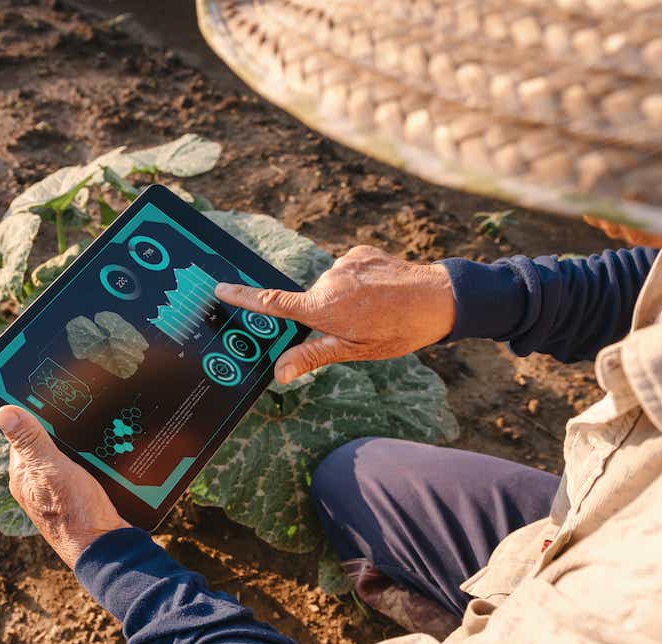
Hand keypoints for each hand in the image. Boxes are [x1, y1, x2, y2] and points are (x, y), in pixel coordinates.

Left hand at [0, 405, 129, 567]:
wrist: (106, 549)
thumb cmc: (74, 513)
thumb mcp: (51, 469)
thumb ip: (30, 442)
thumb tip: (3, 412)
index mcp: (23, 475)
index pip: (22, 434)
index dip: (33, 414)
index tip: (49, 395)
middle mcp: (38, 484)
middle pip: (47, 444)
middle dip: (62, 430)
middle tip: (81, 412)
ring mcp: (59, 491)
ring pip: (68, 456)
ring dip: (81, 444)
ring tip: (97, 432)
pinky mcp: (81, 497)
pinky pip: (84, 469)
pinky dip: (94, 459)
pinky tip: (106, 453)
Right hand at [214, 246, 455, 382]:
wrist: (440, 298)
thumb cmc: (397, 331)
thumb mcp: (354, 351)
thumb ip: (312, 357)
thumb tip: (279, 373)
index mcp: (322, 308)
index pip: (272, 304)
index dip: (244, 297)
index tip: (221, 288)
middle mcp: (328, 281)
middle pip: (309, 301)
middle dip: (323, 314)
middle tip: (355, 327)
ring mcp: (345, 263)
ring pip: (331, 286)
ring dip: (344, 298)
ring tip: (374, 311)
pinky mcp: (360, 252)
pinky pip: (348, 270)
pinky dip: (357, 281)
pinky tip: (380, 293)